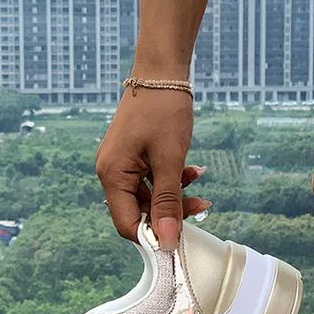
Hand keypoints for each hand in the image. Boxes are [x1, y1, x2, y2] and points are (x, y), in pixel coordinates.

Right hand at [95, 88, 210, 248]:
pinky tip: (193, 173)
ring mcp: (124, 166)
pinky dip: (174, 183)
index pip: (128, 224)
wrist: (163, 73)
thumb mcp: (170, 161)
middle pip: (140, 213)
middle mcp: (112, 173)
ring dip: (176, 199)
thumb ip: (168, 203)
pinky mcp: (136, 159)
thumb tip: (167, 241)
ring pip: (151, 199)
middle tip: (200, 209)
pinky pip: (154, 182)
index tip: (180, 241)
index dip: (153, 236)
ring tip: (201, 191)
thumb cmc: (163, 110)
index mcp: (112, 175)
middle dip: (171, 215)